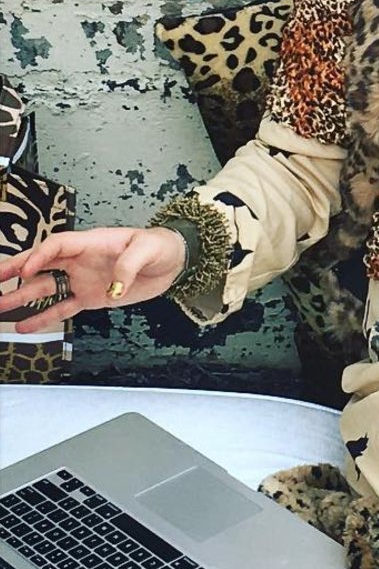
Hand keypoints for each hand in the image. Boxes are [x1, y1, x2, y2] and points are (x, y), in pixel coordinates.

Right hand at [0, 227, 186, 333]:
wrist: (173, 262)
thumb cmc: (160, 246)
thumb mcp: (147, 249)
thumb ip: (128, 265)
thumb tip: (112, 289)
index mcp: (91, 242)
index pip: (57, 245)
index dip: (39, 256)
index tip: (26, 270)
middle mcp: (81, 260)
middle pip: (40, 264)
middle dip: (14, 270)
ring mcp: (83, 279)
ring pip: (46, 288)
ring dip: (21, 297)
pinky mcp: (92, 297)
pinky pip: (63, 308)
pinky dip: (43, 317)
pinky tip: (23, 326)